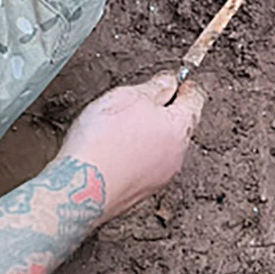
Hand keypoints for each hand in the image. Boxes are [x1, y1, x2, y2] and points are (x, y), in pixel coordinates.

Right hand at [55, 71, 205, 221]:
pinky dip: (134, 158)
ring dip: (146, 137)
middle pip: (178, 125)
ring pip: (161, 147)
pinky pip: (144, 167)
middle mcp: (177, 154)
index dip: (184, 85)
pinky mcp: (142, 193)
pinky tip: (111, 154)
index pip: (195, 99)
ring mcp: (161, 176)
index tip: (175, 81)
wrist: (79, 191)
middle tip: (135, 104)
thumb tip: (169, 82)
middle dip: (161, 113)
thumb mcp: (127, 97)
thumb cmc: (101, 143)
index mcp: (180, 127)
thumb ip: (154, 86)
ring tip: (116, 132)